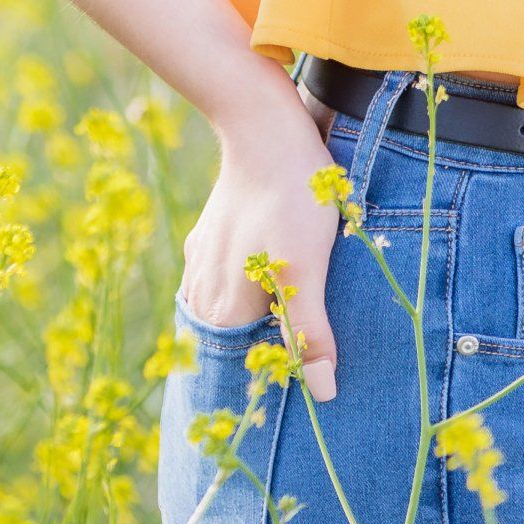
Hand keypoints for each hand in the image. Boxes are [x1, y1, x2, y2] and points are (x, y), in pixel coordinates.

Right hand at [179, 92, 343, 398]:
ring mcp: (201, 262)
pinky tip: (272, 278)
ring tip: (296, 319)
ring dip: (257, 321)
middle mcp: (202, 293)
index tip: (310, 378)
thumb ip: (308, 332)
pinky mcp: (208, 238)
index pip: (245, 370)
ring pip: (228, 311)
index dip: (276, 378)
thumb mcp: (307, 269)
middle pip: (234, 343)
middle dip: (266, 353)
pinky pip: (225, 280)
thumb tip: (322, 393)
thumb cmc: (291, 200)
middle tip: (311, 351)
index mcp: (222, 309)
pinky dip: (247, 290)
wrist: (264, 129)